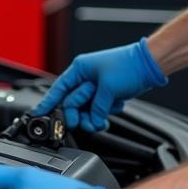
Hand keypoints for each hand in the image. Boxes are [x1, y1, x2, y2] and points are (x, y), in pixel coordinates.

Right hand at [34, 38, 166, 131]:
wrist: (149, 66)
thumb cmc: (128, 66)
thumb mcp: (108, 88)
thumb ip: (96, 107)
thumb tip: (92, 121)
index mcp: (80, 69)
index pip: (59, 89)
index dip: (48, 102)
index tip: (38, 113)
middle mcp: (86, 78)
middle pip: (73, 103)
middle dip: (80, 115)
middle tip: (85, 123)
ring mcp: (97, 87)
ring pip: (87, 109)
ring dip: (95, 116)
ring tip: (104, 117)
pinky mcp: (107, 94)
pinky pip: (100, 110)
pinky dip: (107, 112)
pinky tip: (116, 104)